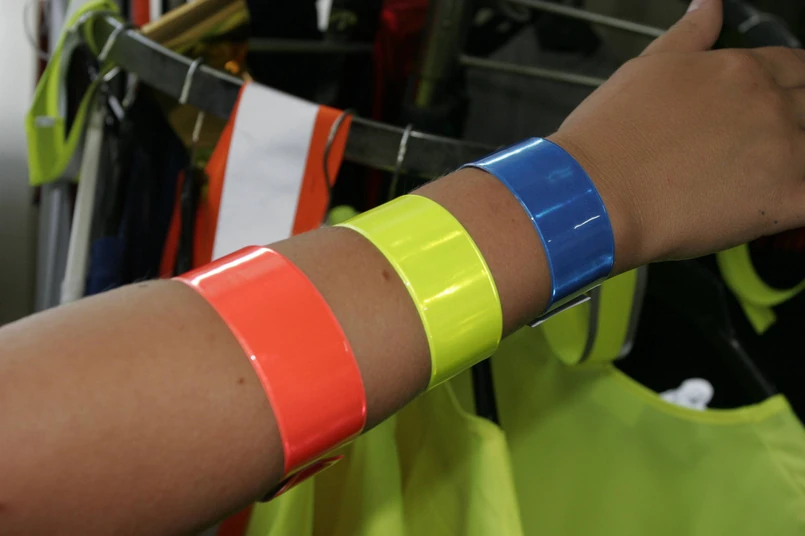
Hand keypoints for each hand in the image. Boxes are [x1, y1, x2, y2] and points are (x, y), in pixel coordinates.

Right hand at [549, 0, 804, 271]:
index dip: (785, 86)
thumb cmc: (609, 136)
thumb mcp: (646, 69)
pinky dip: (800, 201)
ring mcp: (785, 151)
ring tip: (758, 176)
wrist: (595, 192)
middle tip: (759, 146)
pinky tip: (775, 207)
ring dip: (796, 158)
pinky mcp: (786, 199)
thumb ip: (689, 34)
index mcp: (742, 69)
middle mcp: (771, 102)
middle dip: (794, 118)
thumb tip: (708, 4)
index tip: (769, 106)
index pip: (794, 67)